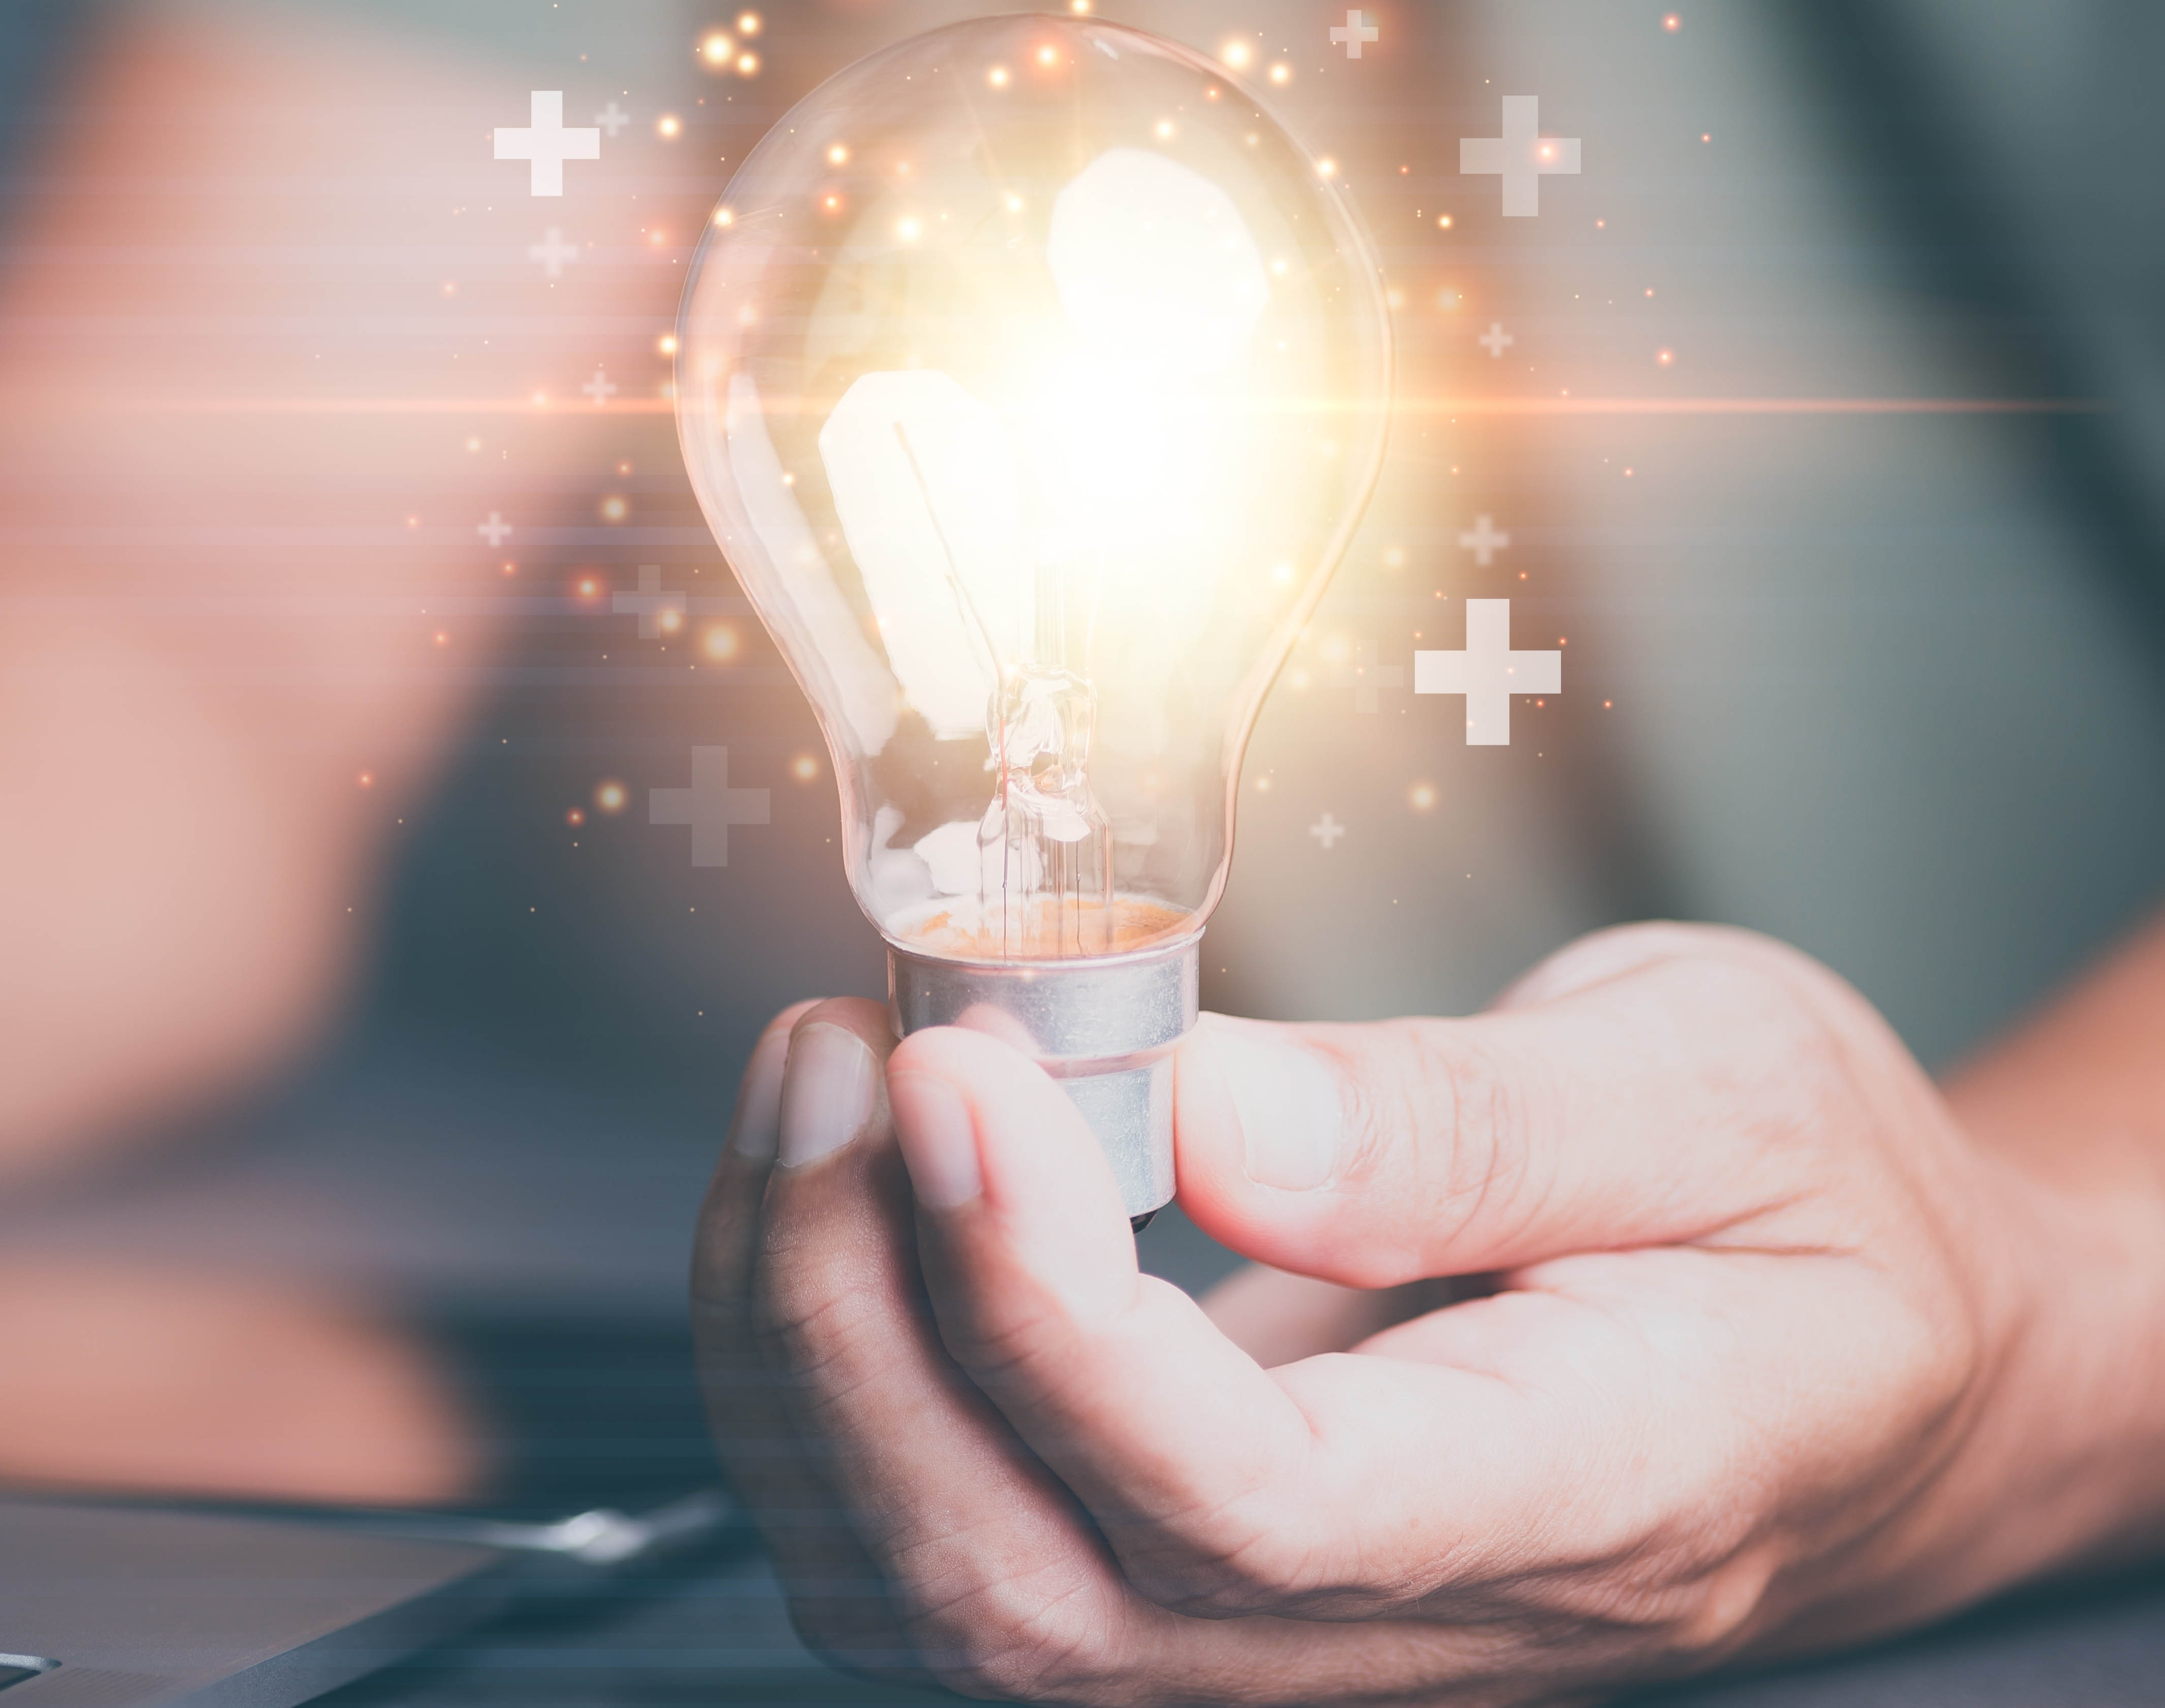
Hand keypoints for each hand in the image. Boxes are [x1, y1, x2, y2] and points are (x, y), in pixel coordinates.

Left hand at [692, 923, 2155, 1704]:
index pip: (1245, 1506)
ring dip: (804, 1343)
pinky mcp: (1176, 1578)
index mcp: (1576, 1503)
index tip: (953, 1073)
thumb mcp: (1716, 1087)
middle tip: (832, 1048)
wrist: (1878, 1365)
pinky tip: (830, 1194)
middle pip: (1031, 1590)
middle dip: (859, 1316)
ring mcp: (1266, 1633)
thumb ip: (1448, 1121)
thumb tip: (1185, 1104)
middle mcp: (1396, 1628)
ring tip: (812, 1085)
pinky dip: (822, 1373)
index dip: (1046, 1305)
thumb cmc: (1818, 1220)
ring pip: (934, 1591)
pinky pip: (927, 1540)